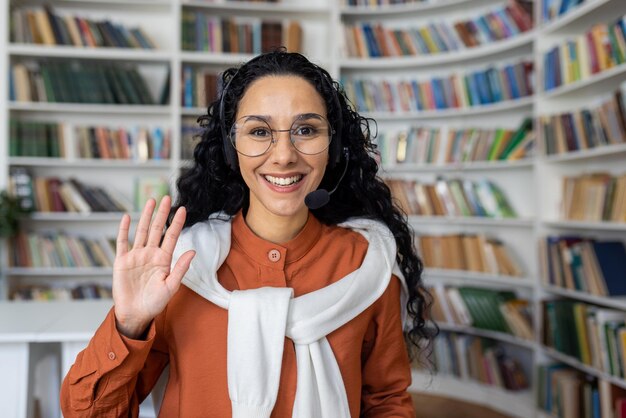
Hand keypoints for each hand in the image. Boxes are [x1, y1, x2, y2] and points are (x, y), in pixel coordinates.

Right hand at [113, 196, 194, 338]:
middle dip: (162, 214)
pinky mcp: (122, 261)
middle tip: (167, 197)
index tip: (183, 209)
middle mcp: (150, 254)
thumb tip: (193, 251)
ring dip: (145, 216)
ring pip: (141, 232)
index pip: (172, 236)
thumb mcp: (171, 286)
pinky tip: (127, 217)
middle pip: (157, 229)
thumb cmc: (155, 303)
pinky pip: (122, 242)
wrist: (135, 314)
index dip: (177, 223)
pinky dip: (124, 230)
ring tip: (151, 201)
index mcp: (164, 259)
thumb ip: (181, 268)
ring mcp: (136, 256)